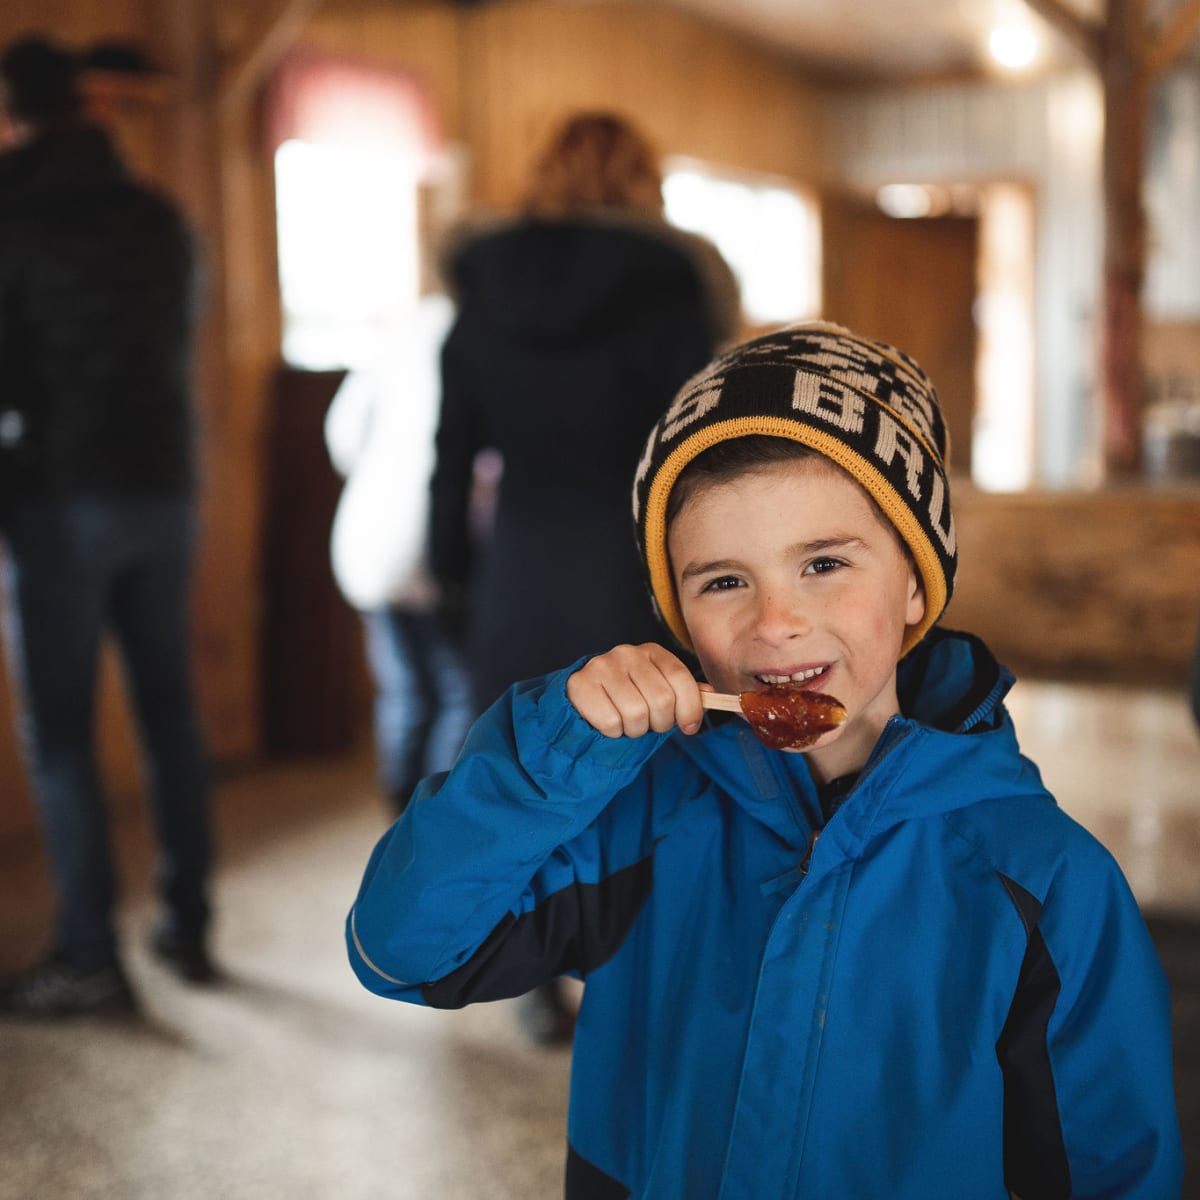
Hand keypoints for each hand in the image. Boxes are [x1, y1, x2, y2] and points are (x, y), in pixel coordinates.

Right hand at [566, 643, 703, 738]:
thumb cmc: (632, 697)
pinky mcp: (581, 684)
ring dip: (636, 730)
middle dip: (660, 723)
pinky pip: (611, 722)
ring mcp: (602, 666)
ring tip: (629, 723)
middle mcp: (627, 653)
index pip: (681, 679)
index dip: (690, 709)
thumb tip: (715, 696)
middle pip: (661, 700)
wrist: (586, 698)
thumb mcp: (662, 691)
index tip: (689, 727)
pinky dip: (614, 732)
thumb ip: (687, 694)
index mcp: (653, 652)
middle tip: (650, 724)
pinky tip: (609, 722)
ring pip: (636, 714)